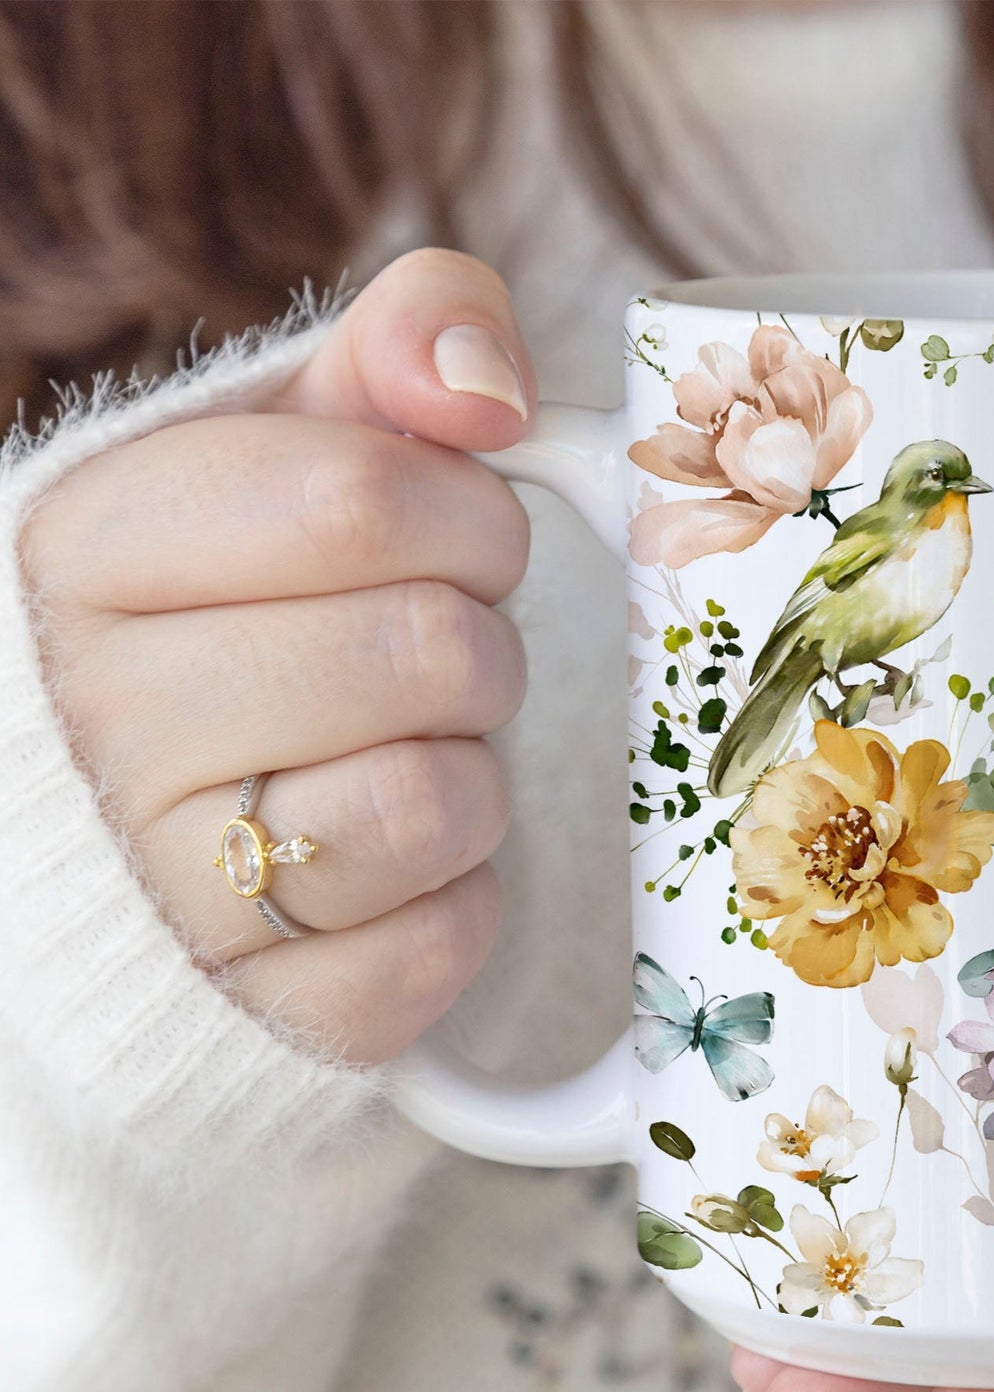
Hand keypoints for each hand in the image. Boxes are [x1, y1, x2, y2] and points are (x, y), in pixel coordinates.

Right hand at [18, 249, 536, 1063]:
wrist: (165, 834)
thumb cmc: (255, 613)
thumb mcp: (297, 445)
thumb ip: (395, 352)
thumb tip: (482, 379)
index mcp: (83, 552)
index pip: (358, 496)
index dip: (465, 513)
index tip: (454, 536)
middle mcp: (98, 724)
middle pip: (427, 648)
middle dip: (479, 642)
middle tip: (427, 657)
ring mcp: (170, 888)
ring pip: (444, 797)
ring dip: (471, 769)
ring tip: (398, 756)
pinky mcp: (271, 1009)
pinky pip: (450, 936)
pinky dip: (461, 896)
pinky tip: (389, 868)